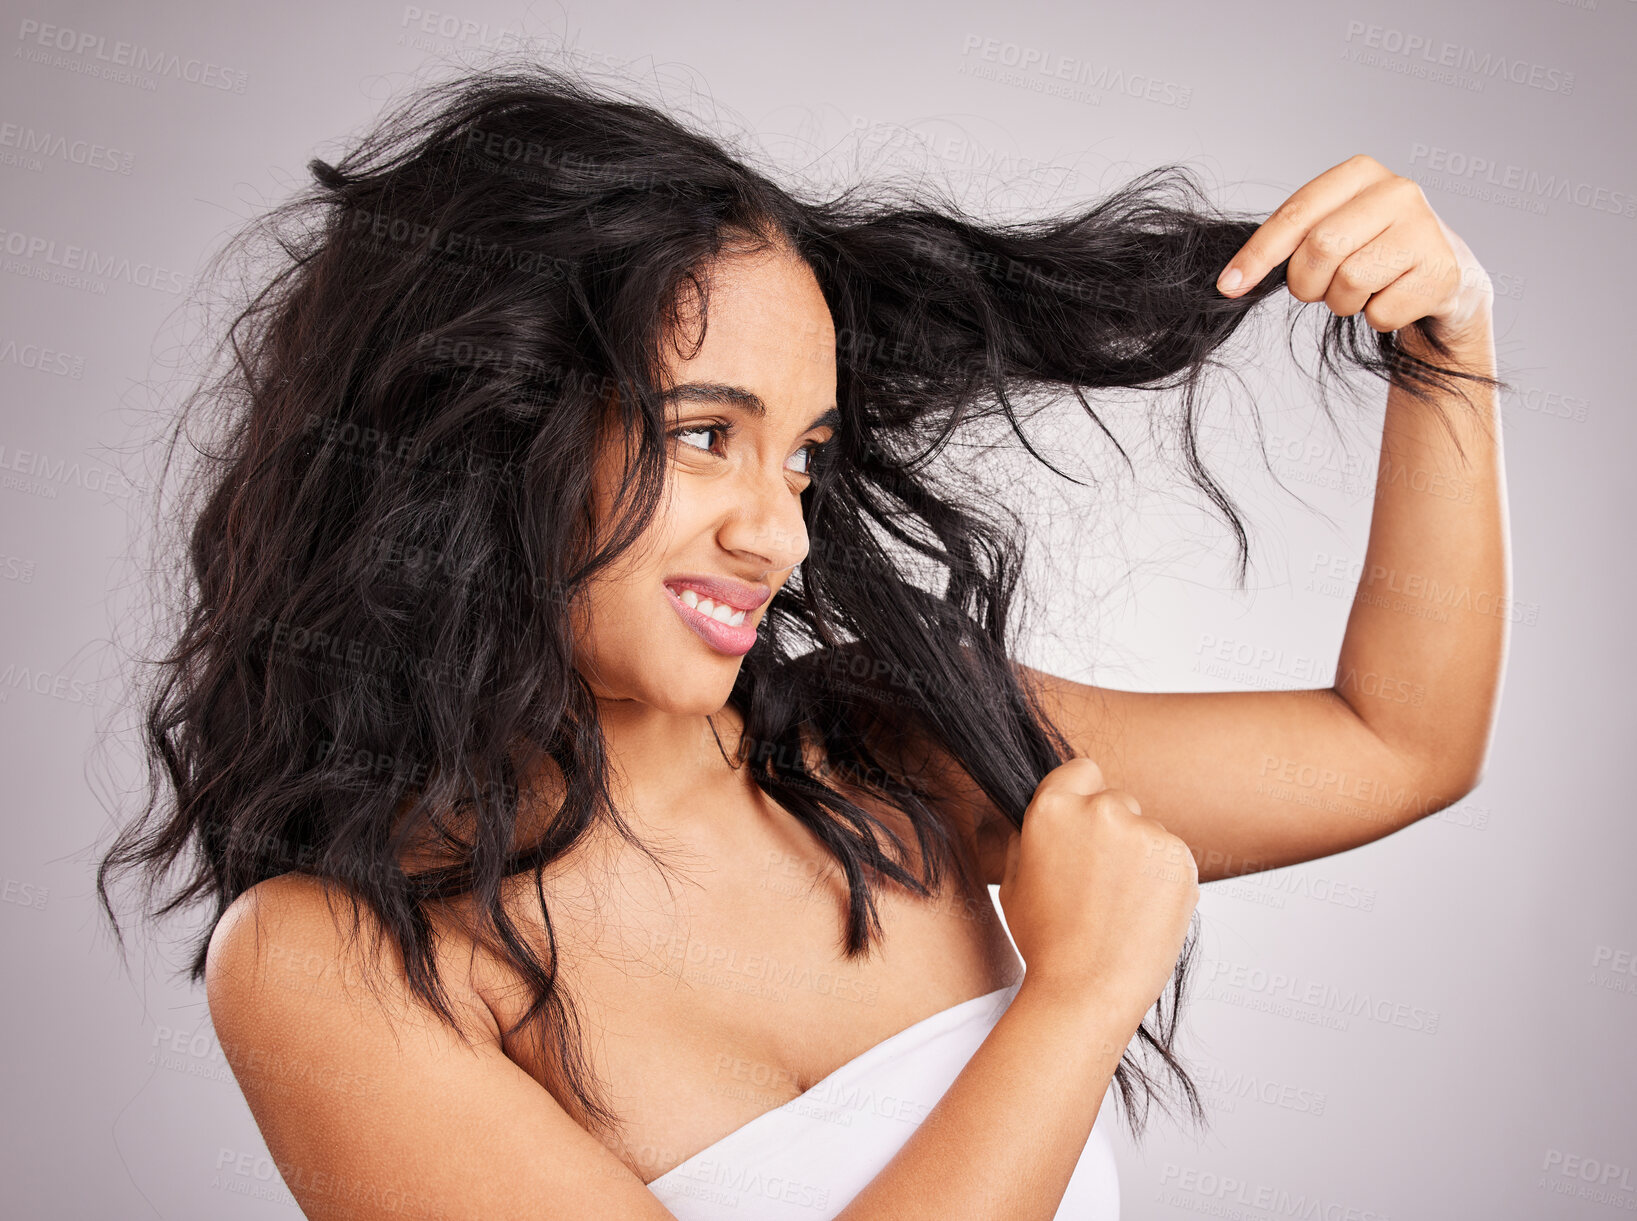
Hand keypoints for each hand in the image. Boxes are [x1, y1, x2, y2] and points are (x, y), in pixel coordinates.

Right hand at [997, 757, 1198, 1031]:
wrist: (1087, 990)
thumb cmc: (1046, 942)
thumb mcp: (1013, 879)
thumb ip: (1031, 835)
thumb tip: (1047, 815)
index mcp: (1052, 806)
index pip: (1081, 770)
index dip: (1082, 797)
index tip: (1084, 826)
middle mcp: (1101, 808)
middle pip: (1118, 801)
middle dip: (1113, 831)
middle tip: (1100, 881)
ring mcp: (1145, 832)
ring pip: (1148, 832)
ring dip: (1140, 857)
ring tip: (1120, 907)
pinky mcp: (1180, 858)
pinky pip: (1172, 858)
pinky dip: (1164, 879)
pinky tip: (1142, 913)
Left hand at [1216, 154, 1492, 346]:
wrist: (1444, 278)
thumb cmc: (1372, 254)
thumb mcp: (1331, 233)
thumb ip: (1289, 242)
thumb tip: (1231, 281)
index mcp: (1359, 173)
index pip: (1296, 213)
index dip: (1258, 254)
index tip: (1229, 286)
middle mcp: (1397, 190)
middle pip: (1320, 248)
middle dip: (1308, 283)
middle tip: (1322, 289)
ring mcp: (1425, 228)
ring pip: (1350, 281)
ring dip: (1344, 302)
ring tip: (1364, 290)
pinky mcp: (1442, 270)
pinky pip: (1381, 312)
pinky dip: (1377, 318)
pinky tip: (1395, 298)